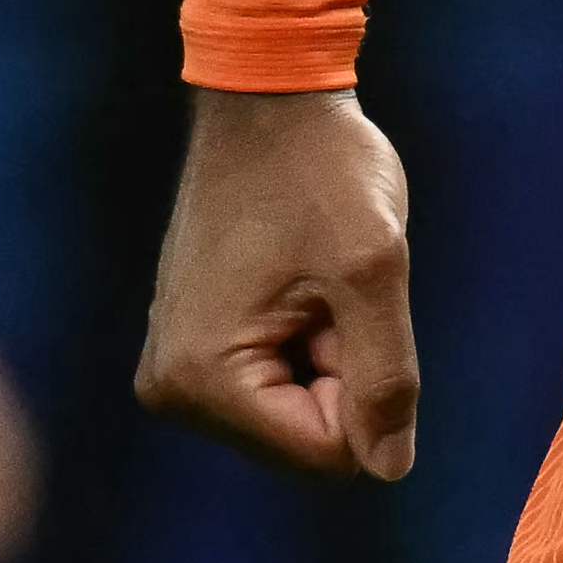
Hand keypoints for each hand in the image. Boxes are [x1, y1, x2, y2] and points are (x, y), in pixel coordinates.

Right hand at [134, 87, 419, 479]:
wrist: (267, 94)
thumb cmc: (319, 166)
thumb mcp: (372, 266)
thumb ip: (386, 377)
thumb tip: (389, 468)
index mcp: (203, 377)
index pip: (329, 451)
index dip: (366, 383)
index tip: (341, 296)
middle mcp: (173, 387)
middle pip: (306, 437)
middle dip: (341, 366)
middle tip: (327, 280)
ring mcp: (176, 367)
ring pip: (297, 409)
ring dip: (327, 349)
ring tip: (309, 272)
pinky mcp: (192, 343)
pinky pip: (276, 378)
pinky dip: (305, 334)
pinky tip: (292, 273)